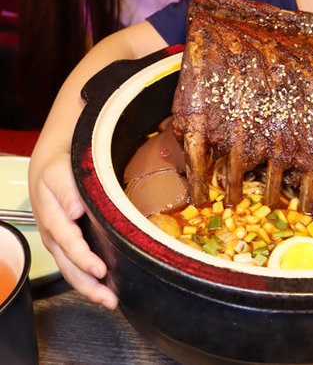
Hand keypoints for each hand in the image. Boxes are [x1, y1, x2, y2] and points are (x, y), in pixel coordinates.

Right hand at [29, 151, 117, 308]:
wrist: (46, 169)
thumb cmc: (55, 171)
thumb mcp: (60, 173)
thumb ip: (67, 190)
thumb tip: (76, 210)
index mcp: (53, 218)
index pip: (69, 243)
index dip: (84, 258)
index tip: (99, 269)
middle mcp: (54, 236)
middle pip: (69, 267)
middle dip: (89, 286)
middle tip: (108, 298)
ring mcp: (59, 243)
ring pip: (72, 271)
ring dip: (90, 288)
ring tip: (109, 300)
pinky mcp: (66, 245)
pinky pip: (75, 266)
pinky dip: (89, 280)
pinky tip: (105, 286)